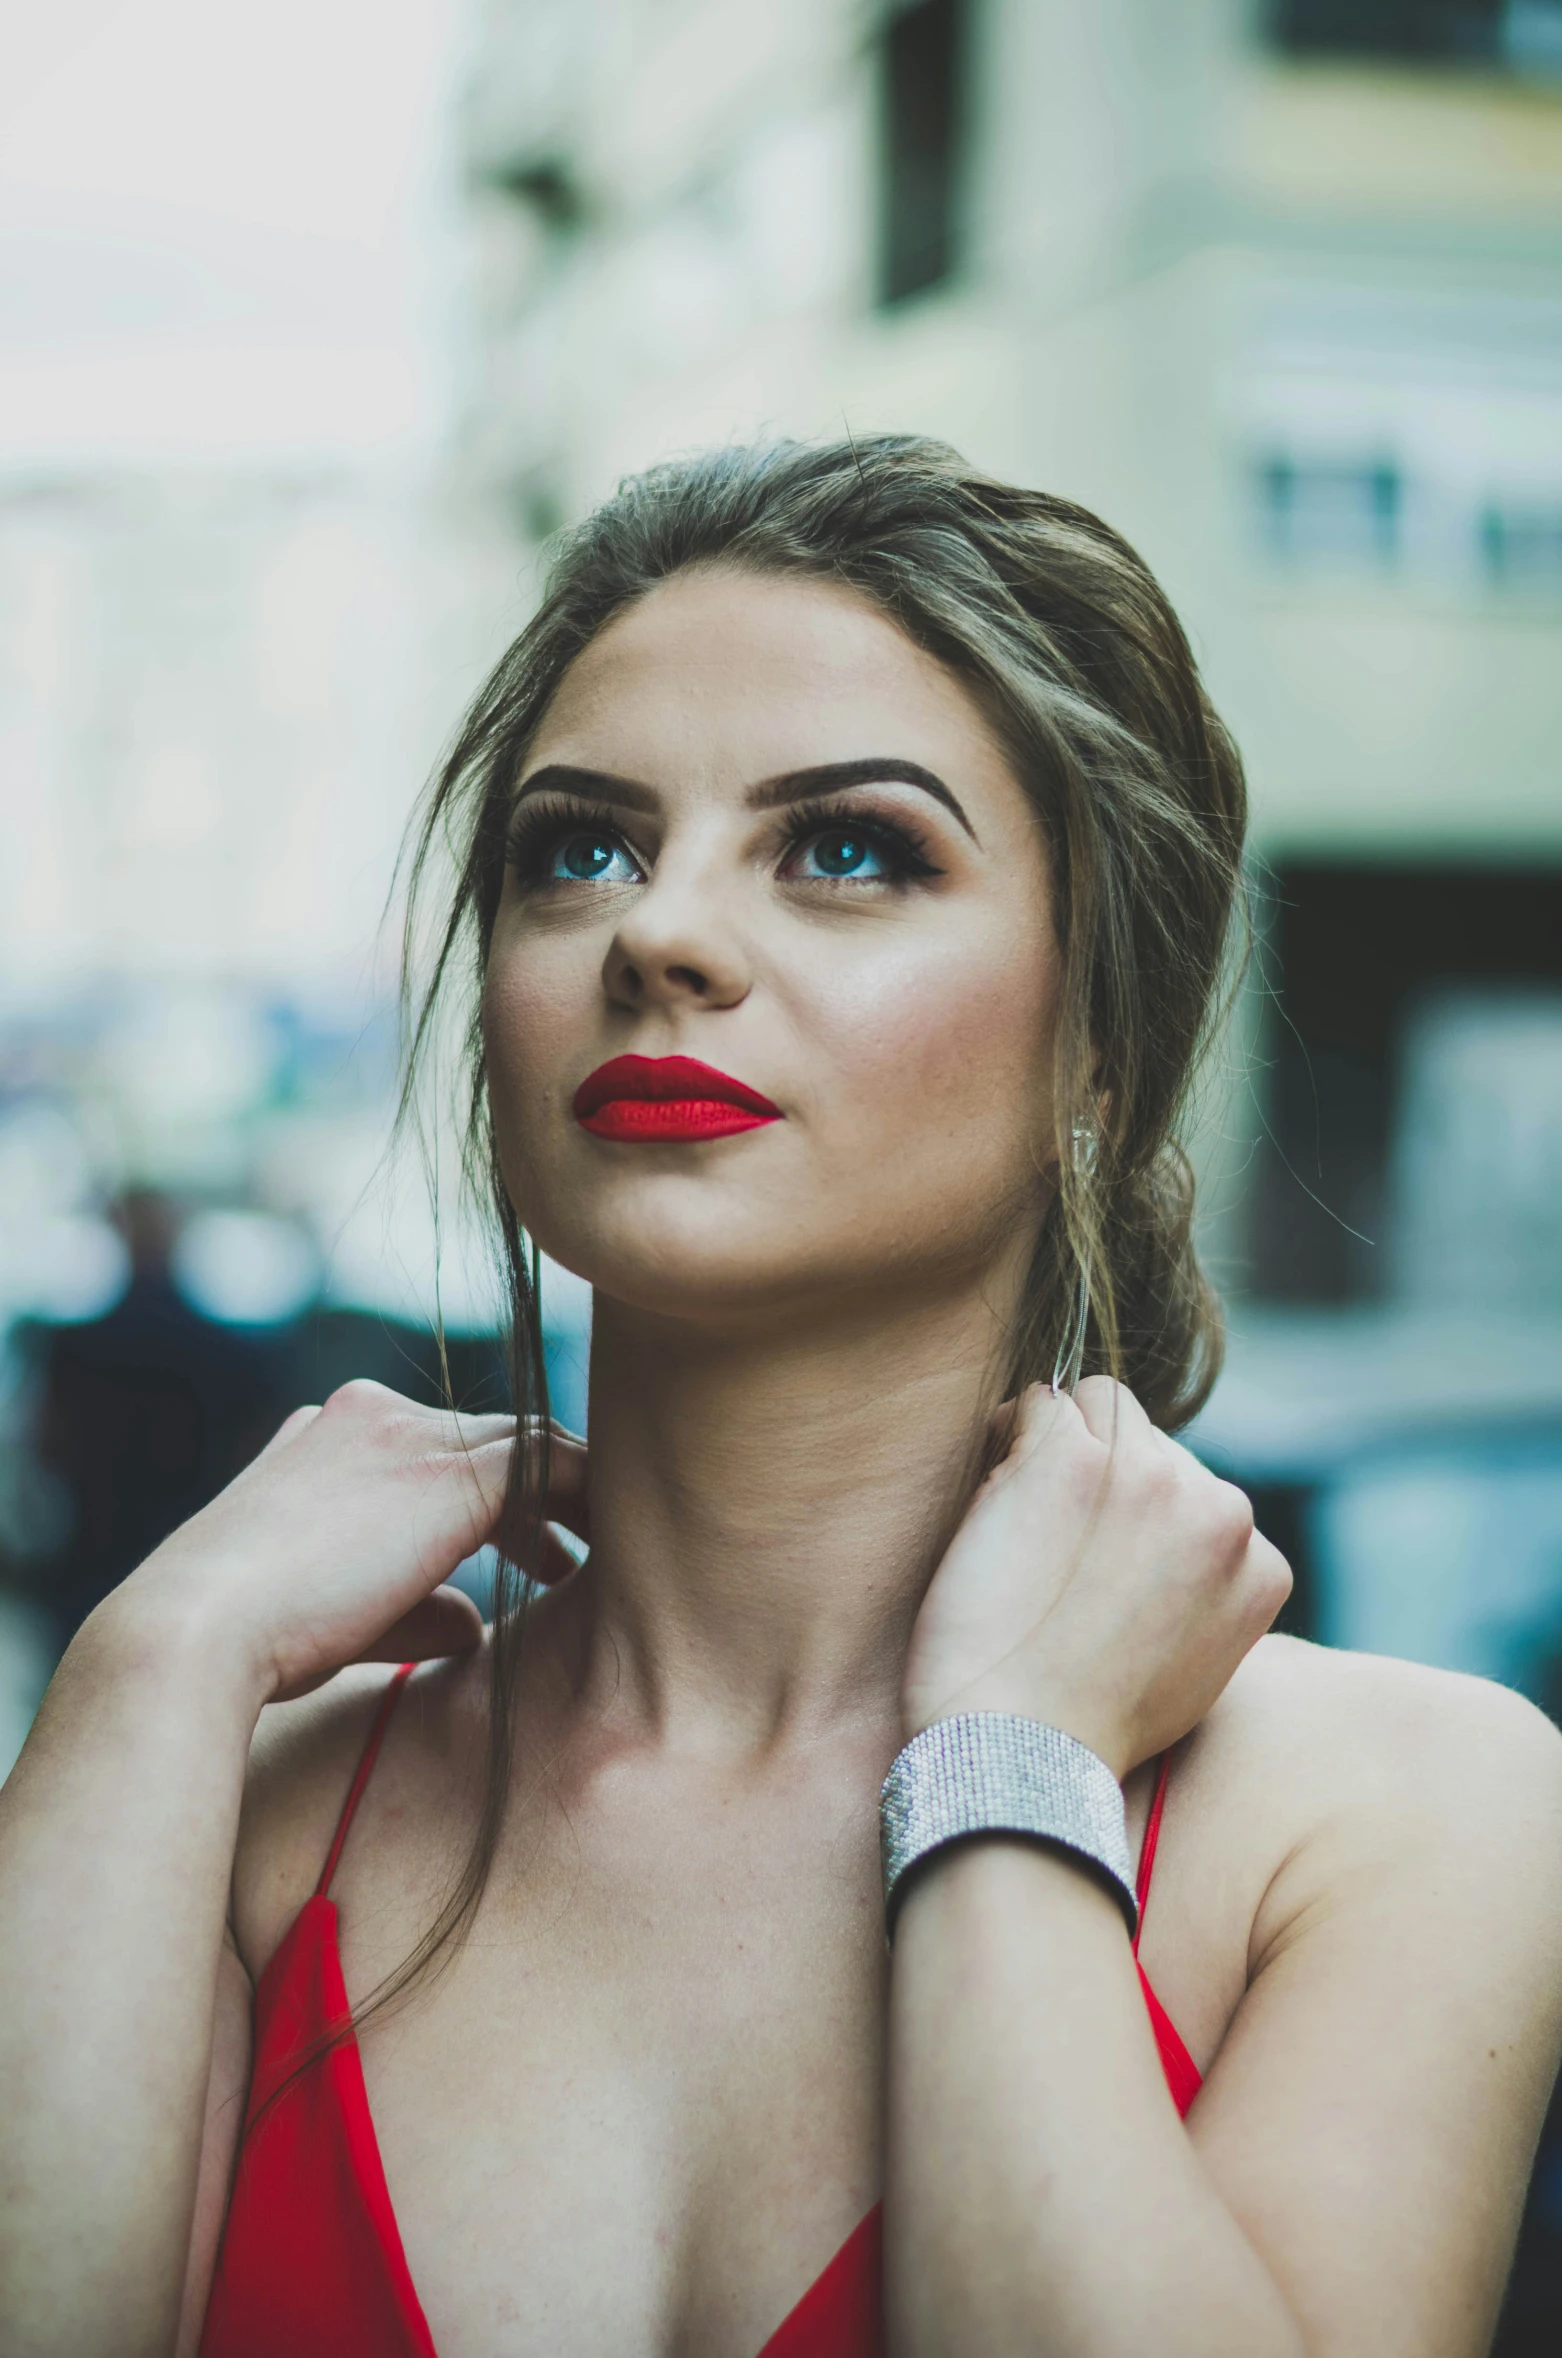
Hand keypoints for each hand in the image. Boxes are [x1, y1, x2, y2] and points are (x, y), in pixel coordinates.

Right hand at [101, 1383, 588, 1706]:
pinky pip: (549, 1464)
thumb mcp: (339, 1613)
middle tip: (576, 1556)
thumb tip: (473, 1624)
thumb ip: (414, 1606)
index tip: (527, 1556)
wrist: (202, 1628)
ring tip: (609, 1555)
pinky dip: (586, 1500)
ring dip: (572, 1497)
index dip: (489, 1503)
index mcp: (328, 1436)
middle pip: (487, 1439)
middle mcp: (369, 1416)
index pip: (434, 1449)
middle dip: (538, 1496)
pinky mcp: (449, 1470)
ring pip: (526, 1445)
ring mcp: (409, 1432)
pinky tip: (609, 1551)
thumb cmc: (253, 1639)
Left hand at [901, 1378, 1289, 1778]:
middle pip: (1155, 1442)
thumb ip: (1202, 1592)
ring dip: (1061, 1441)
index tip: (1095, 1555)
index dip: (1140, 1514)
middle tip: (1051, 1533)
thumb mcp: (1194, 1666)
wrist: (1026, 1750)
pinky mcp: (1068, 1458)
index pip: (1202, 1492)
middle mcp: (1218, 1509)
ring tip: (1021, 1512)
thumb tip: (1164, 1546)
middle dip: (1105, 1473)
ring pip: (1100, 1403)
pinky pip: (1039, 1401)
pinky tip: (994, 1489)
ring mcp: (1145, 1475)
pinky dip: (1011, 1431)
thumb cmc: (1088, 1725)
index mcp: (1261, 1563)